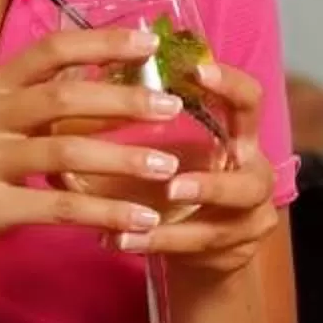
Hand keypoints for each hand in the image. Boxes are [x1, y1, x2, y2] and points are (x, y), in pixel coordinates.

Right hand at [0, 27, 185, 281]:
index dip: (102, 42)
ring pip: (65, 152)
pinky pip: (58, 208)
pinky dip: (105, 212)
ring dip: (122, 158)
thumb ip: (49, 105)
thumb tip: (123, 86)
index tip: (150, 42)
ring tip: (168, 166)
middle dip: (123, 99)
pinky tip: (143, 217)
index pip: (50, 51)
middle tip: (172, 105)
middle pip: (63, 97)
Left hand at [126, 55, 280, 277]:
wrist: (201, 240)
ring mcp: (250, 218)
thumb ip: (133, 119)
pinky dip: (156, 244)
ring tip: (130, 225)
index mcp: (239, 137)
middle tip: (171, 185)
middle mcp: (253, 174)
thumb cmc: (175, 179)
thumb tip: (69, 84)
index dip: (230, 84)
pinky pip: (195, 251)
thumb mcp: (165, 146)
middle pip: (251, 179)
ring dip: (170, 230)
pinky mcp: (235, 252)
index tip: (195, 70)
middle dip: (211, 185)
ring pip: (217, 229)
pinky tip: (120, 240)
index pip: (249, 101)